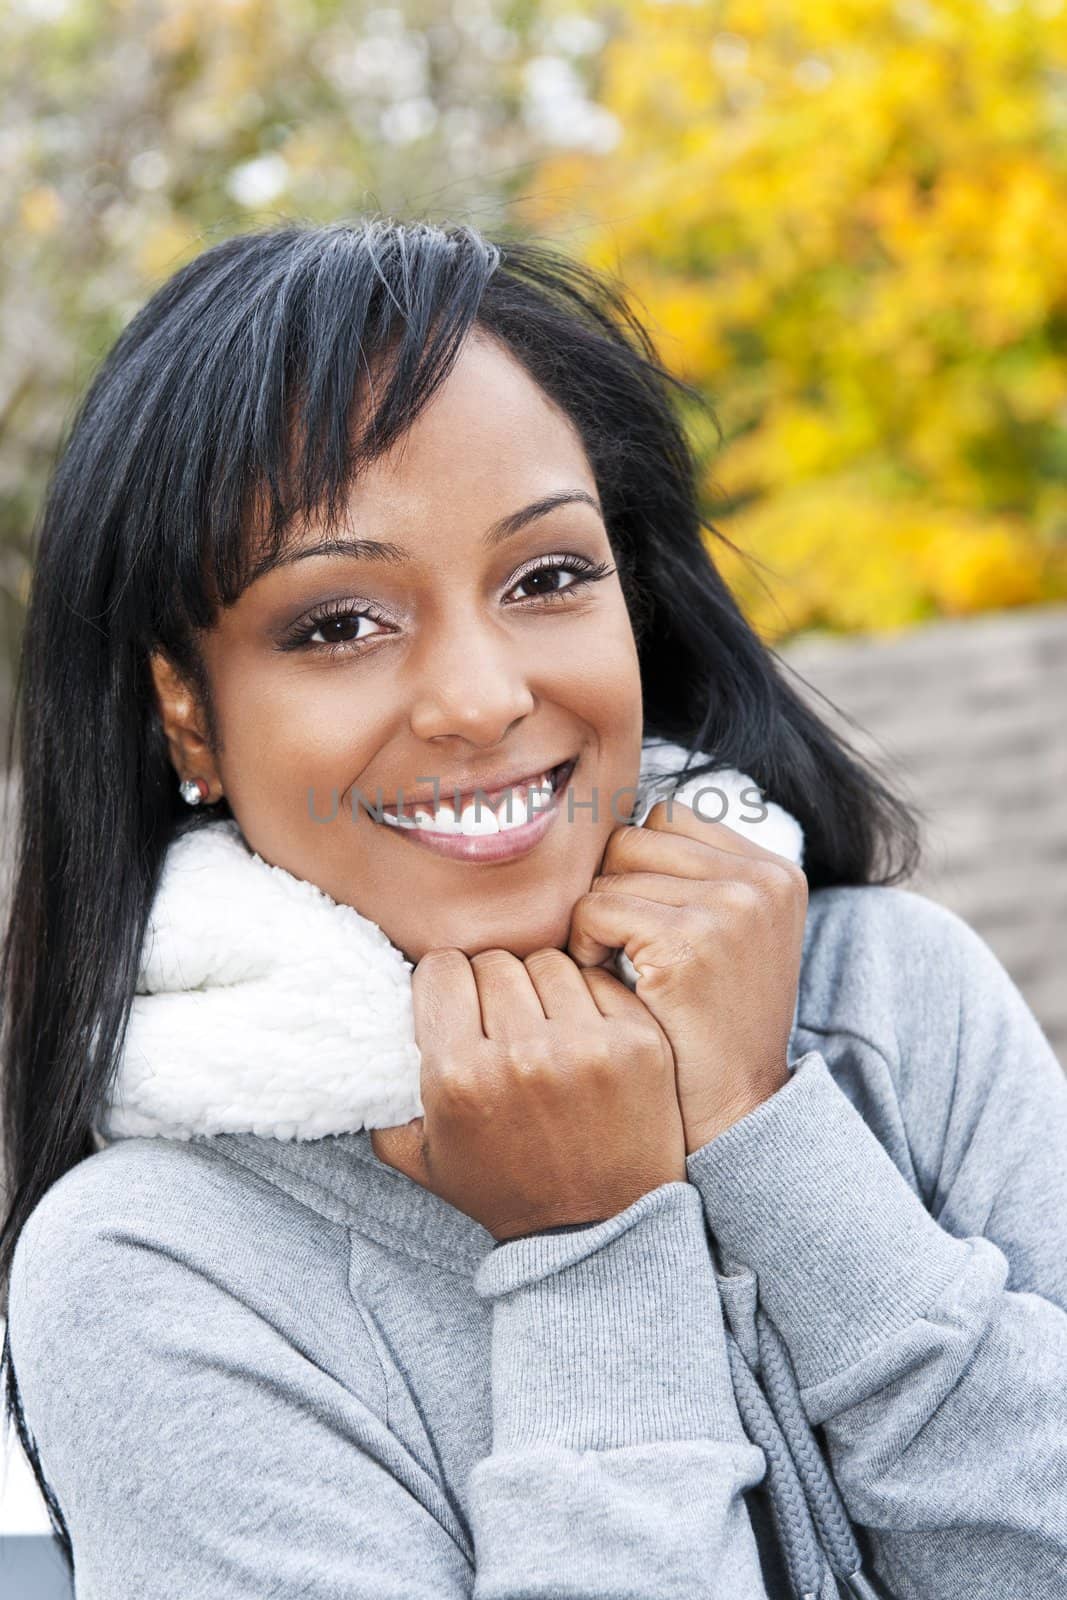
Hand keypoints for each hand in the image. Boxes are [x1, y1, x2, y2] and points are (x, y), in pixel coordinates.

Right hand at [369, 946, 686, 1241]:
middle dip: (492, 984)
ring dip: (540, 986)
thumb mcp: (421, 1154)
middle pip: (495, 961)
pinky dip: (587, 997)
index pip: (442, 969)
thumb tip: (368, 1033)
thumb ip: (381, 1097)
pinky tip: (582, 1031)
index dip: (445, 982)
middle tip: (501, 1019)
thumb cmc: (503, 1188)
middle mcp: (522, 1054)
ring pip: (548, 962)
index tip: (458, 1003)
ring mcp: (587, 1045)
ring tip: (543, 1025)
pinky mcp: (638, 1042)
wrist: (596, 1229)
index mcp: (459, 1075)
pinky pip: (599, 980)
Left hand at [566, 800, 807, 1153]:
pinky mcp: (689, 943)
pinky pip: (596, 909)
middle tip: (620, 946)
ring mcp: (730, 908)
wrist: (734, 1108)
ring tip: (617, 966)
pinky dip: (585, 945)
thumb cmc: (711, 1024)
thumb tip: (611, 822)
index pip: (669, 817)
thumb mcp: (728, 937)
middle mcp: (761, 881)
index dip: (636, 867)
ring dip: (595, 918)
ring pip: (610, 872)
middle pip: (635, 838)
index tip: (643, 921)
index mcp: (775, 872)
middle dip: (612, 888)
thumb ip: (694, 876)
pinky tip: (607, 983)